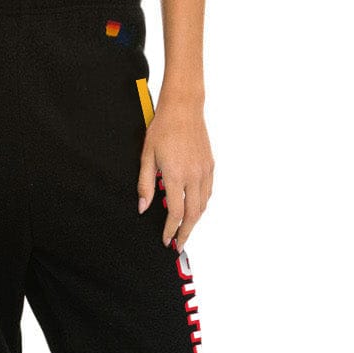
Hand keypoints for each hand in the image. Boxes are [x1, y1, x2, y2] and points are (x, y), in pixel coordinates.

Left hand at [136, 100, 213, 250]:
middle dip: (186, 232)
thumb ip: (145, 184)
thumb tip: (143, 206)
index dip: (171, 229)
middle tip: (179, 243)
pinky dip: (202, 204)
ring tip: (186, 229)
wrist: (183, 109)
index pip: (176, 212)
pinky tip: (195, 207)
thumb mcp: (147, 156)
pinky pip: (208, 192)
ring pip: (203, 205)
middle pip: (193, 214)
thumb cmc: (163, 128)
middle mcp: (193, 176)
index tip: (167, 239)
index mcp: (176, 175)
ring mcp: (204, 171)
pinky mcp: (210, 165)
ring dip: (195, 220)